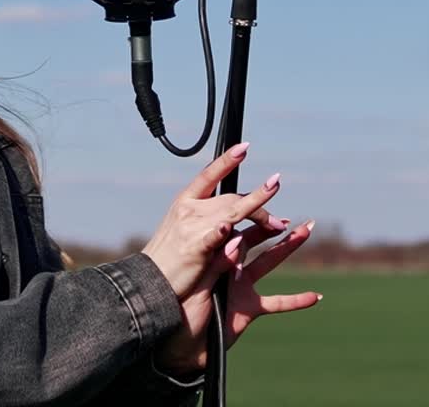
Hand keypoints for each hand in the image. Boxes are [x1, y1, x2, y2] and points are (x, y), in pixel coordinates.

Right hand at [140, 143, 284, 299]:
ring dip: (257, 212)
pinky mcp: (195, 248)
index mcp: (186, 200)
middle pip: (231, 198)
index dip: (227, 159)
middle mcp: (189, 208)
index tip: (245, 146)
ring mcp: (192, 227)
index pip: (209, 174)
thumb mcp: (185, 228)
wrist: (150, 280)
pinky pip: (212, 237)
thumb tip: (235, 221)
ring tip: (277, 217)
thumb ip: (209, 220)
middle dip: (259, 200)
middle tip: (278, 194)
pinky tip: (227, 228)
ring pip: (231, 212)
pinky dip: (220, 232)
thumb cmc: (170, 255)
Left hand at [155, 203, 320, 374]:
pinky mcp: (250, 309)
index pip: (236, 230)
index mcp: (215, 255)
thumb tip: (236, 239)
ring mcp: (243, 287)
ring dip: (288, 247)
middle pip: (256, 239)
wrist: (180, 340)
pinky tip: (315, 297)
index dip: (249, 217)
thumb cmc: (181, 306)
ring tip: (306, 230)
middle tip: (289, 208)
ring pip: (269, 262)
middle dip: (272, 224)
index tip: (262, 198)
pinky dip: (296, 301)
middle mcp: (231, 267)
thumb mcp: (200, 280)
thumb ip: (219, 262)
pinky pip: (277, 303)